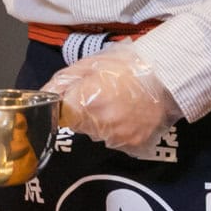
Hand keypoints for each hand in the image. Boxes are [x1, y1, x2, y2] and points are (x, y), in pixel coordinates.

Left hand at [40, 43, 182, 155]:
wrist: (167, 76)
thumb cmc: (126, 65)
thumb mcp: (90, 64)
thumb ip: (63, 81)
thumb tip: (44, 94)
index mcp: (85, 102)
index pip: (62, 113)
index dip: (67, 103)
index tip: (77, 95)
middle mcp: (99, 125)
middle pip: (79, 125)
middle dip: (84, 112)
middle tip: (102, 95)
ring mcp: (117, 138)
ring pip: (97, 134)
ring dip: (101, 122)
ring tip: (119, 103)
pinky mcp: (134, 146)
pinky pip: (117, 141)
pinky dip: (119, 130)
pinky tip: (129, 115)